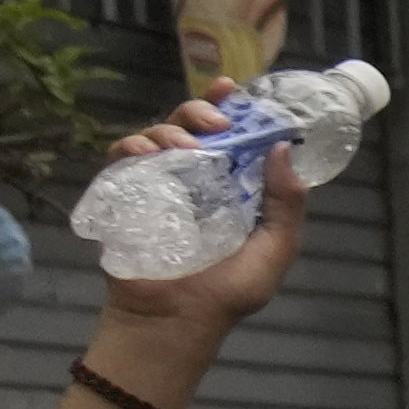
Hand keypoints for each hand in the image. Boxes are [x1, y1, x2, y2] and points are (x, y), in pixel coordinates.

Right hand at [87, 97, 309, 336]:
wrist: (175, 319)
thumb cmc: (228, 291)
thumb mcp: (274, 249)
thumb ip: (286, 204)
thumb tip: (283, 149)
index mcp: (235, 187)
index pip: (234, 137)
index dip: (233, 109)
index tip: (233, 89)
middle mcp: (197, 179)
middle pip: (193, 125)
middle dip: (201, 111)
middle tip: (215, 121)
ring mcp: (160, 184)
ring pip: (158, 134)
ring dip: (169, 128)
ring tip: (184, 145)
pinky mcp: (126, 194)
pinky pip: (122, 157)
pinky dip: (132, 146)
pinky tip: (147, 152)